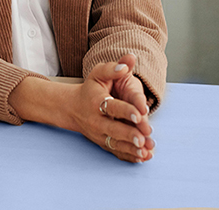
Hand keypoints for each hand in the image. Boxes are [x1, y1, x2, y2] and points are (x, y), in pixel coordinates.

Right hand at [9, 55, 154, 163]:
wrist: (72, 108)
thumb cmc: (90, 89)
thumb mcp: (98, 74)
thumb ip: (113, 68)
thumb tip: (129, 61)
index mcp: (96, 102)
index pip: (112, 107)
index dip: (126, 110)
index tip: (140, 113)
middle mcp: (96, 120)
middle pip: (113, 129)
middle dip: (129, 134)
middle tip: (143, 138)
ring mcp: (99, 133)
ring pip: (115, 143)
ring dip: (131, 149)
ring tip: (146, 151)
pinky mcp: (103, 142)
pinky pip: (116, 151)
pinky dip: (129, 156)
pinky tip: (142, 157)